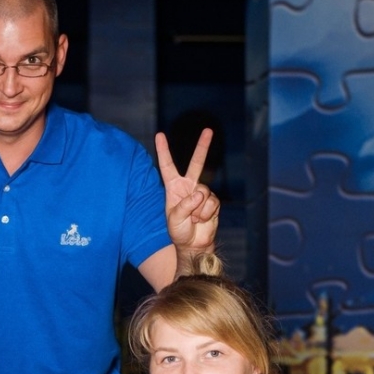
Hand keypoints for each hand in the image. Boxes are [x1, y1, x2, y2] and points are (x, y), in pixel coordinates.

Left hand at [155, 128, 219, 256]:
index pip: (167, 166)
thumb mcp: (174, 220)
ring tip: (193, 219)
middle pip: (196, 163)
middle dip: (203, 146)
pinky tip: (202, 220)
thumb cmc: (179, 231)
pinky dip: (205, 213)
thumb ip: (184, 206)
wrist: (194, 244)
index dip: (164, 151)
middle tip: (209, 130)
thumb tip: (199, 194)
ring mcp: (202, 192)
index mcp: (174, 188)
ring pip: (203, 192)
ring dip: (197, 209)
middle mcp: (189, 186)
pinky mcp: (213, 201)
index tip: (159, 135)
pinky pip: (211, 203)